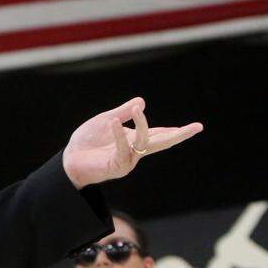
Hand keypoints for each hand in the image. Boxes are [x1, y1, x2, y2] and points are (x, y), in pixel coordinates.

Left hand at [62, 97, 201, 187]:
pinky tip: (114, 121)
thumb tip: (142, 101)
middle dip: (179, 134)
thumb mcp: (105, 121)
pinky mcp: (117, 166)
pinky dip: (118, 134)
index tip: (195, 127)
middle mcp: (134, 151)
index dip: (175, 130)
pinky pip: (122, 148)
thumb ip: (123, 112)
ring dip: (142, 124)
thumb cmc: (87, 141)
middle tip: (198, 127)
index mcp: (134, 139)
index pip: (158, 134)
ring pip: (144, 142)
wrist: (69, 159)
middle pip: (162, 142)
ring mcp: (127, 160)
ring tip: (138, 109)